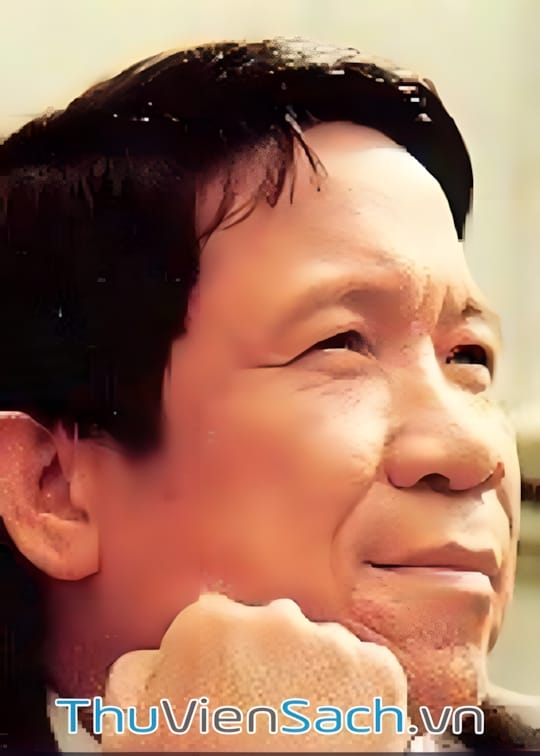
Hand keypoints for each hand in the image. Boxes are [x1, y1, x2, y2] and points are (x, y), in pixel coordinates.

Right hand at [103, 594, 408, 750]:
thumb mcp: (132, 728)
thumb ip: (139, 670)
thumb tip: (158, 652)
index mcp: (209, 623)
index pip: (215, 618)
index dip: (217, 657)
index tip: (221, 688)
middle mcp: (275, 619)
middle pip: (270, 626)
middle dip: (265, 659)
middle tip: (260, 714)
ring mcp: (332, 644)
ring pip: (318, 645)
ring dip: (310, 675)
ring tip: (296, 729)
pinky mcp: (379, 672)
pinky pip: (363, 668)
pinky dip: (353, 693)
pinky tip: (331, 728)